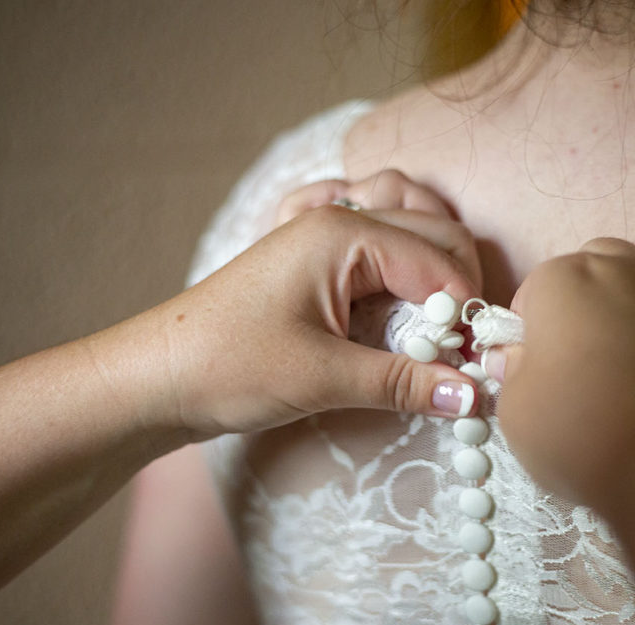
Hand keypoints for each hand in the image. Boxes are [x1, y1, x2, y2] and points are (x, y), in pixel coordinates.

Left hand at [124, 172, 480, 438]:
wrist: (157, 374)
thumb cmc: (228, 365)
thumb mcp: (323, 378)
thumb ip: (404, 382)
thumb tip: (475, 397)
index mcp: (343, 233)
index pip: (439, 260)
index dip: (465, 313)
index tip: (477, 365)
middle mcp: (338, 218)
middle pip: (436, 234)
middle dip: (459, 289)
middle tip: (463, 350)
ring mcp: (323, 232)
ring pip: (412, 228)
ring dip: (437, 267)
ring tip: (439, 324)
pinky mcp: (314, 258)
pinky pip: (378, 240)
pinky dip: (403, 260)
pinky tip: (402, 294)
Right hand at [494, 220, 634, 509]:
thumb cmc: (577, 439)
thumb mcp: (516, 412)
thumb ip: (516, 371)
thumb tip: (518, 355)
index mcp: (567, 283)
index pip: (539, 286)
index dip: (533, 324)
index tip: (535, 362)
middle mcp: (632, 273)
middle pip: (607, 254)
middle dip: (593, 286)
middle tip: (589, 342)